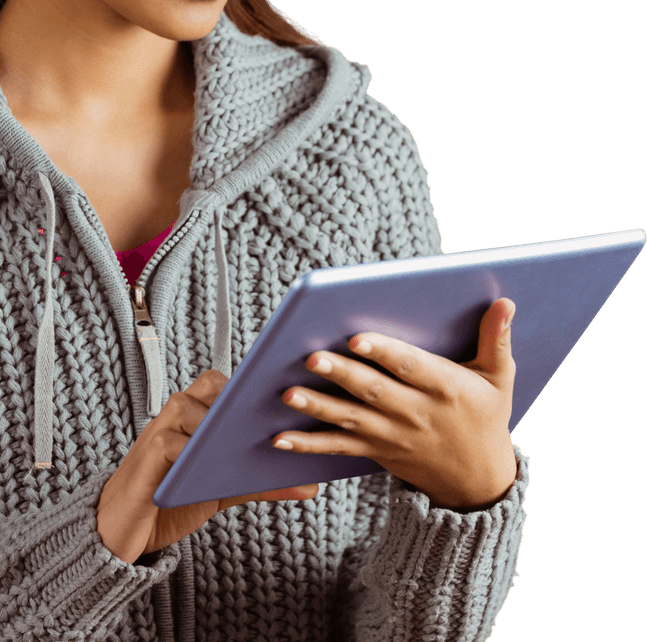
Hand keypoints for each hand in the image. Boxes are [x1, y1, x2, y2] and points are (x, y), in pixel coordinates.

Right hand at [97, 368, 319, 563]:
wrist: (120, 529)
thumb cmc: (169, 500)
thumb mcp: (221, 491)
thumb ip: (259, 483)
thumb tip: (311, 486)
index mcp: (194, 415)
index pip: (223, 382)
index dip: (251, 382)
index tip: (285, 389)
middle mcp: (175, 414)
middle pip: (210, 385)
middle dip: (239, 397)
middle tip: (273, 417)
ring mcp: (159, 430)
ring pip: (191, 407)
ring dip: (219, 424)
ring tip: (246, 443)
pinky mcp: (148, 454)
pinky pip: (175, 443)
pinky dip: (196, 452)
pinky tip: (215, 469)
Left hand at [274, 298, 518, 510]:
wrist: (479, 482)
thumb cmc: (486, 417)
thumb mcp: (499, 379)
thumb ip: (496, 340)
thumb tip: (504, 302)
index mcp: (444, 388)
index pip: (409, 366)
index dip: (383, 352)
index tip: (356, 338)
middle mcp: (415, 412)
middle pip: (372, 391)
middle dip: (340, 375)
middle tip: (310, 358)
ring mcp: (392, 435)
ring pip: (349, 420)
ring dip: (317, 408)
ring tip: (287, 394)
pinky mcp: (375, 451)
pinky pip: (339, 448)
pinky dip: (308, 445)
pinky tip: (279, 439)